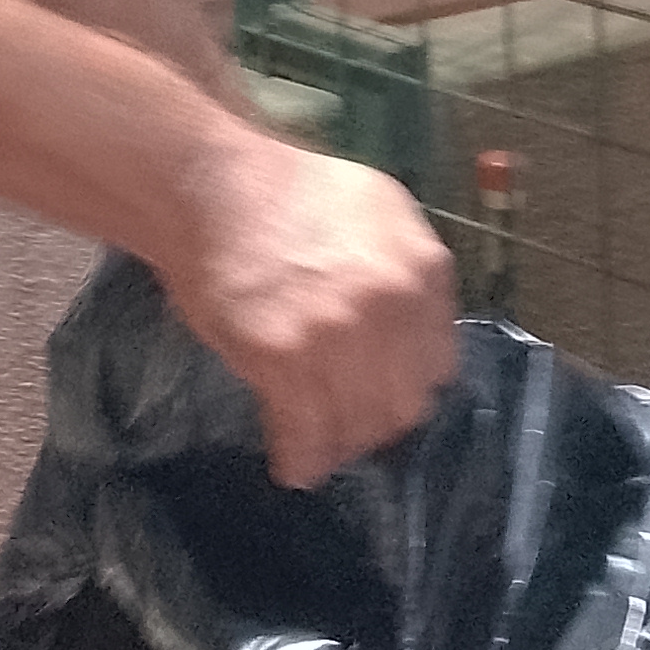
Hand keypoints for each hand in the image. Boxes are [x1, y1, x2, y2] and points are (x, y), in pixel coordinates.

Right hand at [163, 125, 460, 486]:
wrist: (211, 186)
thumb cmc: (288, 194)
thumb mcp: (379, 210)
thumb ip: (409, 270)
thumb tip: (417, 331)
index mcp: (423, 270)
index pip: (438, 366)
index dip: (408, 382)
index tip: (383, 390)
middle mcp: (393, 306)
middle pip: (405, 406)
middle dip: (377, 421)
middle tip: (347, 422)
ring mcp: (340, 336)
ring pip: (359, 429)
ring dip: (338, 445)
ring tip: (319, 445)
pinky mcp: (285, 360)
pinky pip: (305, 437)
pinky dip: (300, 460)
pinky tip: (292, 463)